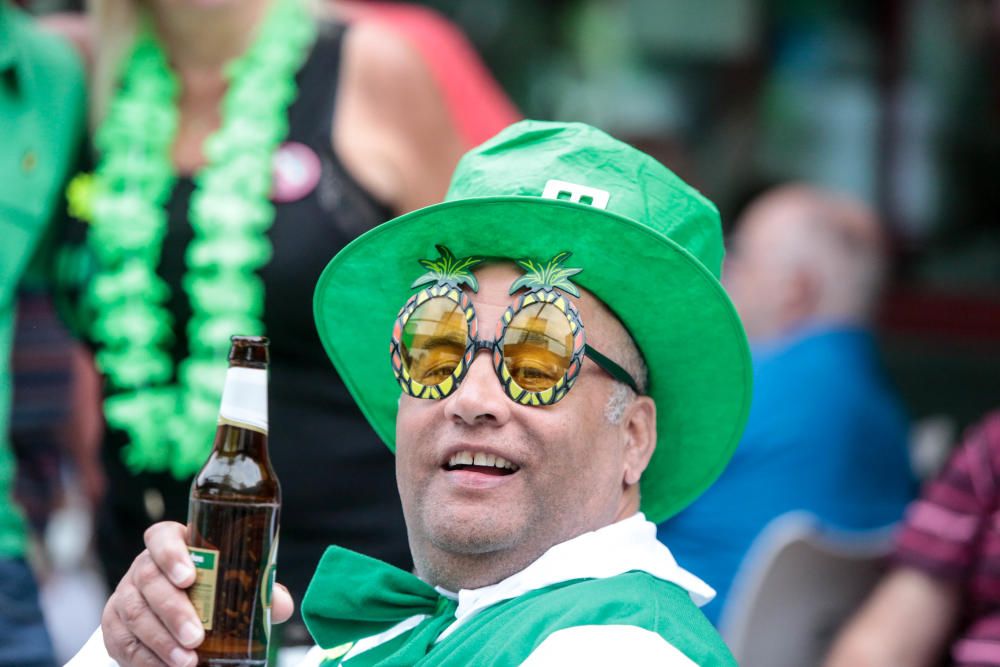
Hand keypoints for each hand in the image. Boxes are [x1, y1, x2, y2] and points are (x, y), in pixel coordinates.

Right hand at [101, 521, 294, 666]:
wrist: (177, 613)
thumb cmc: (211, 589)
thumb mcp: (233, 584)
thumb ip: (257, 590)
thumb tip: (280, 606)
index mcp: (173, 544)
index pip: (162, 537)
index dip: (171, 554)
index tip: (189, 577)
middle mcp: (144, 566)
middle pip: (149, 580)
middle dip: (173, 610)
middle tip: (196, 636)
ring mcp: (125, 594)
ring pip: (134, 613)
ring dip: (161, 641)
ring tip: (187, 661)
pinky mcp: (114, 625)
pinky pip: (122, 642)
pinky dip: (145, 659)